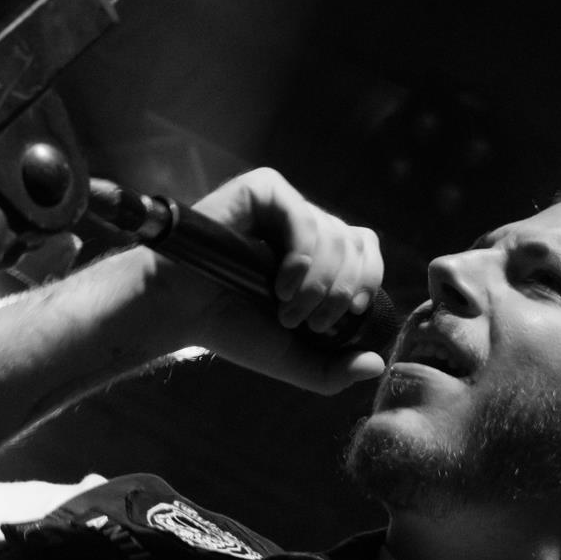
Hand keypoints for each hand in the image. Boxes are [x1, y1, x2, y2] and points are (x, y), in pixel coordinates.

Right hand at [159, 166, 388, 393]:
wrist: (183, 310)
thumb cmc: (231, 329)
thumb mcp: (291, 359)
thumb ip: (333, 370)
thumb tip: (377, 365)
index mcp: (319, 257)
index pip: (367, 252)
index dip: (366, 283)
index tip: (346, 318)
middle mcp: (306, 227)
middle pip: (358, 243)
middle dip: (343, 292)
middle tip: (311, 323)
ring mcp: (286, 206)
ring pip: (335, 234)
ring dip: (318, 284)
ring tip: (285, 309)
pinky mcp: (264, 190)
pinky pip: (304, 215)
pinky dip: (303, 257)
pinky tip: (281, 283)